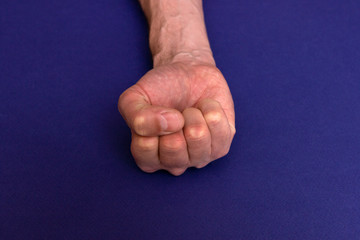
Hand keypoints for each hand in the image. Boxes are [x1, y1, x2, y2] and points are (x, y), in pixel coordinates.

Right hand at [118, 61, 235, 175]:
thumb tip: (170, 124)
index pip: (144, 149)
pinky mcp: (221, 148)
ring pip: (198, 137)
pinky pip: (220, 131)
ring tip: (191, 110)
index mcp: (148, 157)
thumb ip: (136, 116)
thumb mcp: (134, 97)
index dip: (151, 124)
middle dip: (176, 119)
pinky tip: (205, 110)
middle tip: (176, 113)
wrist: (188, 74)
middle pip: (174, 148)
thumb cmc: (160, 89)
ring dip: (194, 114)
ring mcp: (198, 158)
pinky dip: (211, 110)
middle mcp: (173, 163)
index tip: (156, 112)